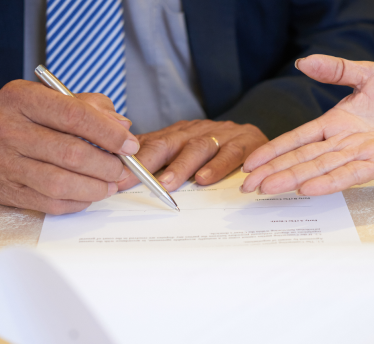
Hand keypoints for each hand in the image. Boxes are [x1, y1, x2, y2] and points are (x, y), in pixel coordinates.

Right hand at [0, 80, 137, 213]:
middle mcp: (8, 129)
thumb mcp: (51, 100)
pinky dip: (79, 201)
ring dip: (95, 187)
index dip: (109, 134)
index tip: (129, 144)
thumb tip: (123, 126)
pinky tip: (89, 194)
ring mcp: (5, 163)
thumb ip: (90, 108)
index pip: (74, 115)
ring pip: (62, 183)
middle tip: (122, 169)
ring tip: (110, 184)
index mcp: (22, 98)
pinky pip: (52, 203)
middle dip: (107, 165)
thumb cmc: (23, 121)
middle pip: (72, 152)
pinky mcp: (8, 191)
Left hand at [117, 119, 267, 191]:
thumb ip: (161, 157)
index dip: (132, 160)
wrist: (258, 138)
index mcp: (180, 133)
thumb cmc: (218, 150)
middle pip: (169, 142)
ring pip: (197, 147)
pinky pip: (230, 154)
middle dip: (148, 160)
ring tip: (166, 183)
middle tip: (132, 178)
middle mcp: (198, 131)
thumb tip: (124, 171)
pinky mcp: (245, 142)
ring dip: (180, 166)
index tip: (115, 176)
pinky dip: (217, 167)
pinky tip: (205, 179)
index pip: (152, 142)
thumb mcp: (187, 151)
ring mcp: (222, 135)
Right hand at [240, 55, 373, 195]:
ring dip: (292, 179)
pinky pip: (349, 174)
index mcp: (336, 123)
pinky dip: (328, 182)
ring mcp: (359, 155)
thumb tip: (302, 61)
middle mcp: (342, 142)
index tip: (251, 163)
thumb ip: (336, 70)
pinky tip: (306, 189)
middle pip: (301, 158)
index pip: (297, 139)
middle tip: (247, 186)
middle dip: (274, 171)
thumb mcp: (369, 75)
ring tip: (267, 189)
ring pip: (319, 168)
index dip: (274, 150)